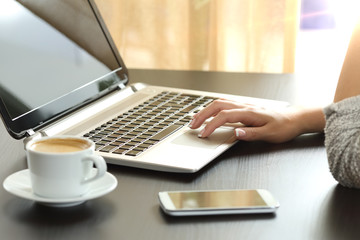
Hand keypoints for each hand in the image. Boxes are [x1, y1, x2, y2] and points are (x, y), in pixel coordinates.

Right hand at [189, 99, 314, 142]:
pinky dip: (213, 108)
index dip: (211, 125)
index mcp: (249, 113)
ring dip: (206, 110)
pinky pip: (225, 104)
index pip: (224, 116)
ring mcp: (244, 105)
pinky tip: (210, 113)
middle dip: (202, 115)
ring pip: (220, 103)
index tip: (203, 134)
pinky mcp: (245, 107)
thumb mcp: (270, 134)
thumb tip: (235, 133)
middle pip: (217, 106)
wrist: (294, 118)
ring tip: (196, 119)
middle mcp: (245, 106)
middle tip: (192, 125)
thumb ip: (251, 134)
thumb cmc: (284, 126)